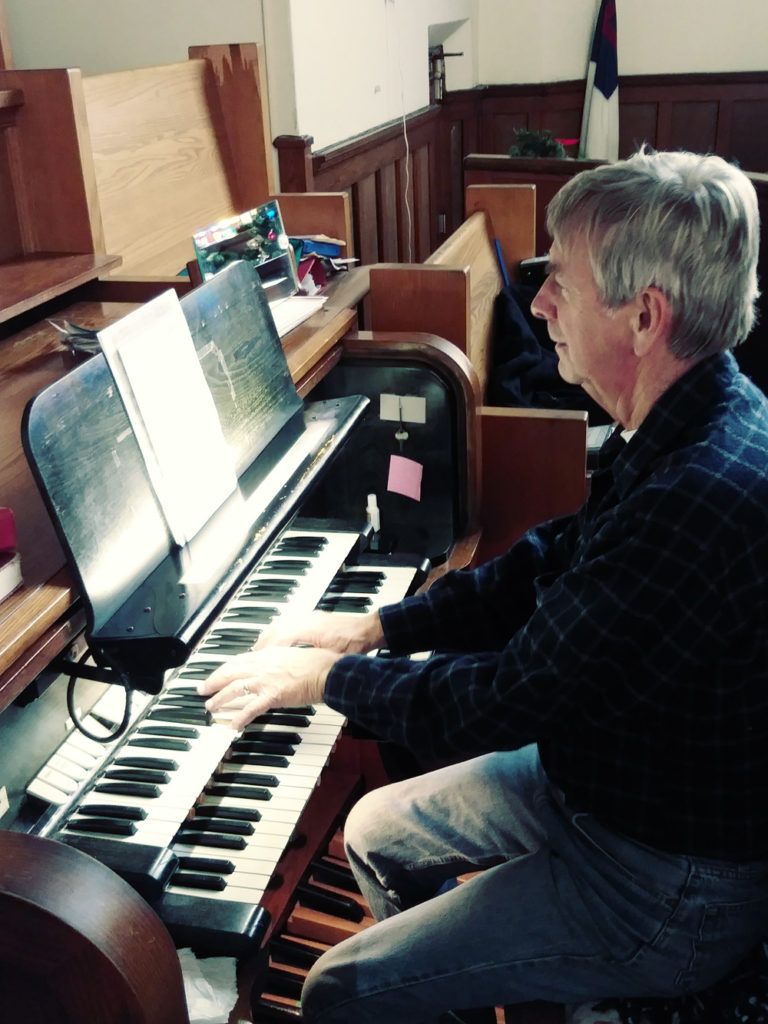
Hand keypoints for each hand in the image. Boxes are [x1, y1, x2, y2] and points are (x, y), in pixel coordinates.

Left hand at [198, 645, 341, 730]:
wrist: (329, 671)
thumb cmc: (319, 663)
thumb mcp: (295, 654)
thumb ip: (280, 659)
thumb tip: (275, 665)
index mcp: (269, 654)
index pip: (239, 660)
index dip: (224, 668)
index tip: (216, 673)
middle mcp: (264, 665)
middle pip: (230, 672)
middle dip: (212, 681)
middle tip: (202, 689)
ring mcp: (267, 680)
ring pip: (235, 689)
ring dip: (219, 699)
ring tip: (210, 707)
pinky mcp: (273, 695)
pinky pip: (251, 708)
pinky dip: (240, 717)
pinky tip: (233, 726)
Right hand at [253, 609, 384, 654]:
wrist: (369, 629)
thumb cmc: (355, 644)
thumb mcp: (332, 657)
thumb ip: (311, 661)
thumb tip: (295, 670)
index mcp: (309, 628)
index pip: (280, 639)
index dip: (268, 652)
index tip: (259, 661)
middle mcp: (306, 619)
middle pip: (276, 630)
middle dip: (263, 644)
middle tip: (254, 656)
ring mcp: (310, 616)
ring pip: (281, 624)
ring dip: (269, 637)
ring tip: (259, 649)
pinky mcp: (313, 617)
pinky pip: (289, 622)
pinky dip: (279, 631)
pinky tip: (276, 640)